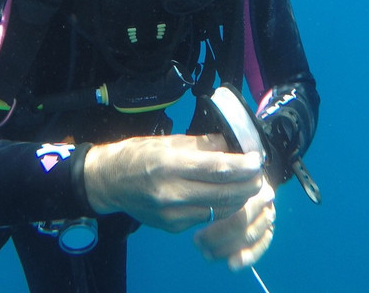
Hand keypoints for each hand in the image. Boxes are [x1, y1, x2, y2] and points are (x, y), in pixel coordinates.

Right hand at [83, 133, 262, 232]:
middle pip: (224, 193)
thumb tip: (231, 145)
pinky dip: (220, 206)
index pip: (217, 168)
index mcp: (170, 165)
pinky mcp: (174, 227)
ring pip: (220, 209)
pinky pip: (206, 217)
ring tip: (247, 184)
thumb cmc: (138, 155)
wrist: (110, 182)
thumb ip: (202, 144)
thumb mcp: (169, 141)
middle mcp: (172, 192)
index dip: (243, 166)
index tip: (258, 160)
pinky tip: (224, 195)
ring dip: (239, 198)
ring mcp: (173, 214)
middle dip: (248, 184)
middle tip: (258, 174)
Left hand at [193, 179, 275, 269]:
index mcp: (247, 180)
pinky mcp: (269, 228)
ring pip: (250, 235)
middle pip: (240, 222)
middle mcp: (262, 196)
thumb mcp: (217, 177)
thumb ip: (210, 187)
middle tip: (198, 243)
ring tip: (207, 254)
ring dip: (227, 249)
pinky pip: (262, 244)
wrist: (248, 178)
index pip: (232, 205)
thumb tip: (192, 202)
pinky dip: (248, 257)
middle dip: (216, 238)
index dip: (213, 223)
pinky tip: (232, 265)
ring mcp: (268, 213)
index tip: (196, 235)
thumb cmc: (222, 179)